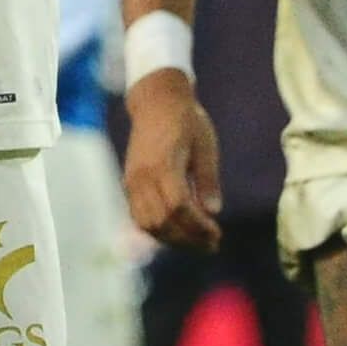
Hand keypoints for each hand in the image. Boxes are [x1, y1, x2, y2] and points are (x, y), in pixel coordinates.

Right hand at [122, 72, 223, 251]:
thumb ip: (207, 179)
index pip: (178, 208)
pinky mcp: (129, 183)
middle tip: (211, 243)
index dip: (197, 226)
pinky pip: (139, 216)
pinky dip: (158, 229)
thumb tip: (213, 212)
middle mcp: (142, 177)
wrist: (156, 102)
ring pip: (148, 223)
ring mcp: (132, 181)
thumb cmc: (186, 120)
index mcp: (163, 165)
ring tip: (196, 240)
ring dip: (172, 238)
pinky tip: (178, 229)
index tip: (217, 234)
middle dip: (187, 238)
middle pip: (162, 221)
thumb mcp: (205, 145)